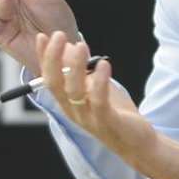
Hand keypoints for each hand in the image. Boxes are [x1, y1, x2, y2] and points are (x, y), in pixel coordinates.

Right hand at [38, 31, 157, 164]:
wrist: (136, 142)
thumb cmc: (115, 114)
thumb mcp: (96, 88)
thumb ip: (84, 71)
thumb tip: (73, 46)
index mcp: (68, 101)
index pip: (49, 77)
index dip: (44, 58)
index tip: (42, 37)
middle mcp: (73, 110)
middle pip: (55, 84)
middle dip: (53, 58)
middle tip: (58, 36)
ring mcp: (89, 117)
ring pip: (74, 91)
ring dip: (75, 67)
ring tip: (81, 46)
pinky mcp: (107, 121)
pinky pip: (99, 101)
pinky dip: (100, 82)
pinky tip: (104, 64)